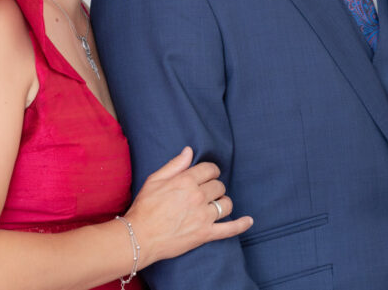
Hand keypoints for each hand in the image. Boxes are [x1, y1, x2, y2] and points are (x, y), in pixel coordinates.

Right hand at [124, 147, 252, 266]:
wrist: (139, 237)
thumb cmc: (144, 208)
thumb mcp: (154, 180)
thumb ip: (175, 164)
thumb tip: (189, 150)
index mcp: (186, 181)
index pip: (210, 169)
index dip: (210, 171)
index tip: (207, 176)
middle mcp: (197, 196)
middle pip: (219, 186)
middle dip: (214, 187)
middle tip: (206, 193)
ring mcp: (203, 216)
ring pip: (225, 204)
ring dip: (223, 203)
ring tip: (216, 205)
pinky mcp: (205, 234)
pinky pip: (229, 229)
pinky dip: (241, 225)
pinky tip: (249, 220)